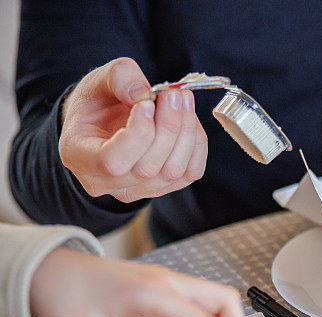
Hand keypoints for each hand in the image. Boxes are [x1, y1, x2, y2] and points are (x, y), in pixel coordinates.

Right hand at [58, 57, 207, 202]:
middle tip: (174, 95)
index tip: (146, 104)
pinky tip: (189, 120)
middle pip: (147, 167)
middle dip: (168, 127)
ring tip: (183, 101)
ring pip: (172, 171)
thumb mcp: (98, 80)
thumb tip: (144, 92)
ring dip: (186, 133)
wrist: (106, 122)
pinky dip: (196, 144)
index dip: (137, 134)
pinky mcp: (163, 187)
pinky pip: (190, 172)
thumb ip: (118, 77)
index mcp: (79, 157)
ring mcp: (136, 190)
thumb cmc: (98, 103)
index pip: (112, 162)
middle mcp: (106, 183)